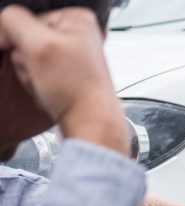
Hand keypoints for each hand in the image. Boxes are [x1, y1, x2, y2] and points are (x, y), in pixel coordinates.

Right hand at [0, 6, 127, 153]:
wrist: (90, 122)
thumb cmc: (78, 90)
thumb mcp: (38, 46)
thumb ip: (14, 21)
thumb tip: (5, 20)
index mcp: (77, 20)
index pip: (25, 19)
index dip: (19, 40)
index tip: (29, 56)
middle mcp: (77, 36)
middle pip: (27, 40)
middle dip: (27, 60)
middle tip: (44, 74)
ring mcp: (71, 57)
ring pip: (29, 59)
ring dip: (31, 74)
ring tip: (50, 84)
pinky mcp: (66, 75)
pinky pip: (37, 74)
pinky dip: (37, 84)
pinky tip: (52, 91)